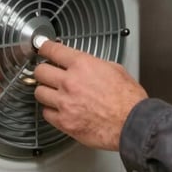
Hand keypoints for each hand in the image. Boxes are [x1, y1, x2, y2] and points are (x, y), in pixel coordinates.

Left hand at [33, 41, 147, 150]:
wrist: (132, 124)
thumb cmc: (128, 99)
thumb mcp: (115, 68)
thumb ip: (94, 64)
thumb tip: (87, 64)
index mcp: (82, 65)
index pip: (52, 50)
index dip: (44, 47)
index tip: (42, 48)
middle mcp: (70, 82)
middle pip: (40, 71)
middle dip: (43, 71)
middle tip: (47, 73)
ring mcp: (65, 102)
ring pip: (39, 92)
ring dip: (45, 91)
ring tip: (53, 93)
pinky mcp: (64, 122)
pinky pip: (46, 113)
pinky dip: (51, 111)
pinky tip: (59, 109)